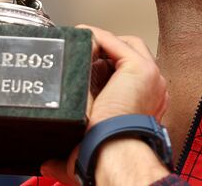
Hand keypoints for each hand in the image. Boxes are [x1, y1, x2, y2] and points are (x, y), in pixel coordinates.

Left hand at [41, 25, 169, 184]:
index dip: (105, 68)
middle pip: (130, 54)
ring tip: (79, 44)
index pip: (128, 74)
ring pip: (125, 44)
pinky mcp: (140, 67)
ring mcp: (150, 75)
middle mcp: (153, 88)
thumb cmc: (105, 153)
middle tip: (82, 54)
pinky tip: (79, 38)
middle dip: (106, 51)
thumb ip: (68, 152)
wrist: (113, 152)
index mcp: (147, 104)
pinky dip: (95, 36)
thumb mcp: (88, 145)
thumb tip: (47, 164)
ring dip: (100, 41)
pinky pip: (114, 41)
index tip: (84, 70)